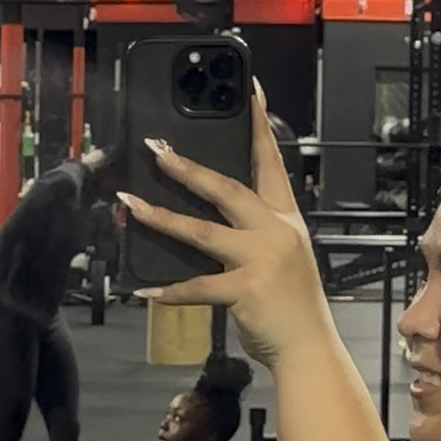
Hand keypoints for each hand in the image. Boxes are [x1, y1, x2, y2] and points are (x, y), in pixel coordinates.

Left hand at [116, 89, 325, 366]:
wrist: (310, 347)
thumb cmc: (294, 306)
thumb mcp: (285, 257)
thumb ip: (255, 234)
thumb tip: (216, 221)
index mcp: (286, 219)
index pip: (271, 162)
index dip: (258, 126)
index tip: (249, 92)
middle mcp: (275, 231)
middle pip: (227, 189)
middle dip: (189, 168)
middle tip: (157, 150)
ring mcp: (260, 259)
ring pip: (202, 230)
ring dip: (161, 216)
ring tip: (130, 204)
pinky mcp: (245, 289)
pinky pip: (197, 286)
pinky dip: (170, 290)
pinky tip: (146, 290)